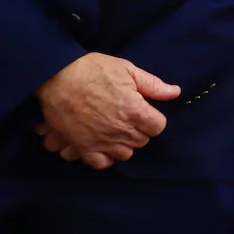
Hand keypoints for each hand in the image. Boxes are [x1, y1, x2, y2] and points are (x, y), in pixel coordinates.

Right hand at [34, 53, 180, 169]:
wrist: (58, 77)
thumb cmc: (94, 70)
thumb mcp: (128, 70)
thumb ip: (153, 85)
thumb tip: (175, 92)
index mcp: (135, 110)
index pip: (158, 126)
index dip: (154, 118)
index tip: (145, 111)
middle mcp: (120, 129)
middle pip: (142, 140)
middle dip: (140, 129)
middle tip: (129, 117)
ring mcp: (101, 140)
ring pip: (125, 153)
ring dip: (124, 143)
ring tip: (117, 129)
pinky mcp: (83, 147)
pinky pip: (101, 163)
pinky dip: (105, 157)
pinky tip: (104, 144)